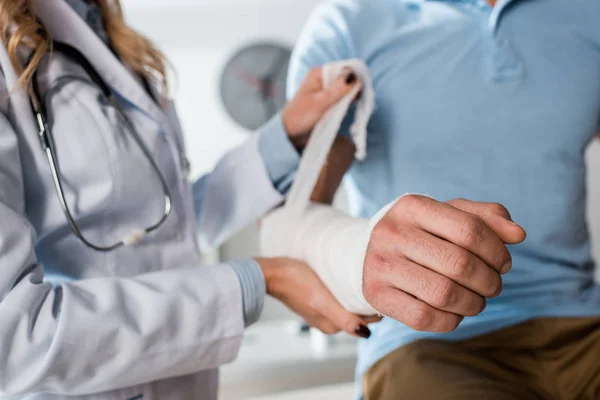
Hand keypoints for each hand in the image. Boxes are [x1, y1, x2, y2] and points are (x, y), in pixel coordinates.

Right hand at [257, 257, 380, 337]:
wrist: (271, 272)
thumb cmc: (295, 282)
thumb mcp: (322, 301)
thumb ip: (343, 318)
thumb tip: (365, 334)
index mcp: (332, 325)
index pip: (365, 320)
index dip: (378, 309)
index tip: (387, 293)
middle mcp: (329, 320)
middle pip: (359, 313)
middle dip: (370, 303)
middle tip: (381, 283)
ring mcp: (322, 310)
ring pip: (350, 305)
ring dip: (359, 297)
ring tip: (369, 280)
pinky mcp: (316, 299)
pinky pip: (339, 298)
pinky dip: (348, 292)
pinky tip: (350, 281)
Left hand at [282, 67, 359, 148]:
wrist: (289, 134)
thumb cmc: (300, 117)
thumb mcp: (321, 103)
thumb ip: (338, 90)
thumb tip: (355, 77)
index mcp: (318, 73)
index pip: (343, 68)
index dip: (355, 77)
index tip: (361, 91)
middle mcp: (322, 78)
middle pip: (345, 78)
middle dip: (353, 88)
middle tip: (357, 101)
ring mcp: (324, 90)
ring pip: (344, 89)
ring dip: (350, 97)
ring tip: (351, 106)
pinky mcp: (326, 101)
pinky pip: (341, 98)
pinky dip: (345, 103)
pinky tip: (347, 109)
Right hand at [362, 196, 526, 332]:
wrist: (366, 254)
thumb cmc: (420, 234)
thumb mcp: (447, 216)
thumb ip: (485, 218)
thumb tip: (518, 234)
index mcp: (411, 206)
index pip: (469, 229)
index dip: (497, 251)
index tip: (503, 263)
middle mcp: (391, 232)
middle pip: (460, 264)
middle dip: (489, 281)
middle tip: (494, 286)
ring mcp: (380, 264)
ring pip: (444, 294)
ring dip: (474, 304)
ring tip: (478, 301)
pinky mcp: (376, 294)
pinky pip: (424, 317)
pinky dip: (450, 320)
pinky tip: (455, 313)